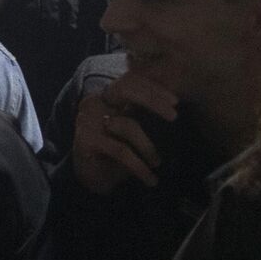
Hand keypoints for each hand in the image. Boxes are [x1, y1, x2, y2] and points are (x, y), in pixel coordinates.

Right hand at [71, 71, 177, 194]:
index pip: (129, 80)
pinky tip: (150, 178)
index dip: (152, 87)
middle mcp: (95, 102)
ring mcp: (87, 119)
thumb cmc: (117, 151)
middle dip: (152, 99)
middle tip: (174, 115)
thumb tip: (174, 103)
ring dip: (148, 148)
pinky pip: (121, 150)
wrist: (92, 177)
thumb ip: (144, 112)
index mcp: (107, 97)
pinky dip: (139, 166)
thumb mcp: (134, 128)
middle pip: (124, 89)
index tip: (175, 101)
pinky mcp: (85, 140)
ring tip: (157, 164)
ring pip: (129, 125)